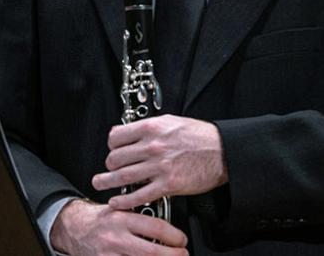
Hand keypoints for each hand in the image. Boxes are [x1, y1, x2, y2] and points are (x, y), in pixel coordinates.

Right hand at [51, 199, 186, 255]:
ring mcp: (109, 254)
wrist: (73, 228)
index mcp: (121, 218)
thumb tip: (168, 228)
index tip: (181, 240)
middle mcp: (115, 237)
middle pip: (153, 252)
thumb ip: (139, 217)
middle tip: (182, 254)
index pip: (156, 227)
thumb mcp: (118, 210)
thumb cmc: (99, 220)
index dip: (175, 236)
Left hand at [92, 115, 227, 209]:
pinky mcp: (168, 185)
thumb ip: (148, 127)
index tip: (113, 150)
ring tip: (99, 184)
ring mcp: (159, 167)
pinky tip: (117, 202)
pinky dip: (125, 200)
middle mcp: (152, 146)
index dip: (111, 145)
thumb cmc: (200, 136)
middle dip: (109, 165)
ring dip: (107, 182)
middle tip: (109, 169)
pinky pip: (140, 195)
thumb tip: (128, 132)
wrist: (223, 151)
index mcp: (151, 128)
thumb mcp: (170, 121)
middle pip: (116, 158)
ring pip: (123, 176)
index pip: (116, 137)